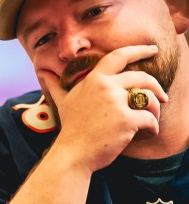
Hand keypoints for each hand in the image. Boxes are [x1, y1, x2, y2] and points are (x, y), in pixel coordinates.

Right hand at [41, 44, 165, 172]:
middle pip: (142, 77)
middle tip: (163, 97)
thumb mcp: (62, 102)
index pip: (119, 56)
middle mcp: (106, 87)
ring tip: (152, 119)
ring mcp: (116, 103)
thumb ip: (55, 85)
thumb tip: (41, 72)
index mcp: (93, 80)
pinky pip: (150, 119)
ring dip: (156, 110)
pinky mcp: (126, 120)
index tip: (152, 49)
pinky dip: (154, 127)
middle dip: (157, 87)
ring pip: (150, 98)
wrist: (72, 154)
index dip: (139, 50)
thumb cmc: (70, 129)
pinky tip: (149, 132)